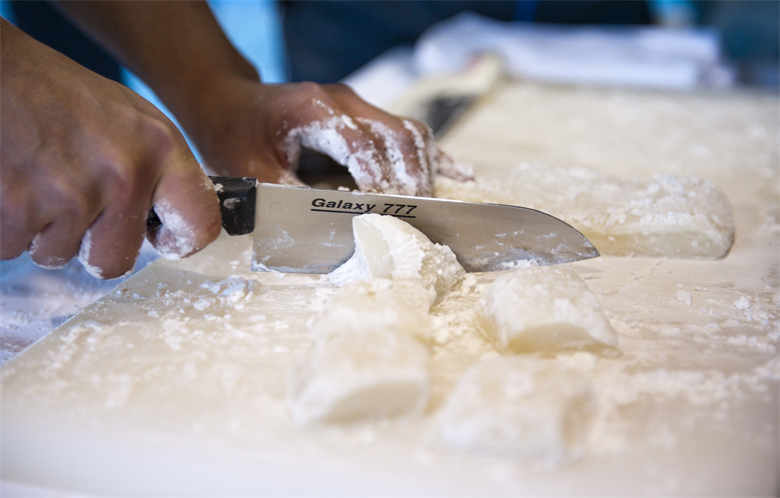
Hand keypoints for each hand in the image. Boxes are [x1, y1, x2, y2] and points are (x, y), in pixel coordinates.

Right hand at [0, 20, 220, 277]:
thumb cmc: (61, 97)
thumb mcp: (132, 120)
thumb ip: (159, 172)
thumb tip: (176, 224)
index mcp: (161, 148)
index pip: (201, 224)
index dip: (179, 241)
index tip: (159, 237)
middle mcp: (125, 174)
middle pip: (116, 262)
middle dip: (88, 245)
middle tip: (70, 202)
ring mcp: (71, 195)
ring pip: (58, 256)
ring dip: (42, 230)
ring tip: (37, 179)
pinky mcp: (18, 208)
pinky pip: (13, 247)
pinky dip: (6, 225)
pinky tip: (11, 183)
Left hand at [181, 79, 473, 196]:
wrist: (229, 104)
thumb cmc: (235, 137)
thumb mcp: (250, 171)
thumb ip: (284, 196)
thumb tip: (324, 228)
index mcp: (313, 109)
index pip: (358, 141)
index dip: (376, 177)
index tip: (384, 209)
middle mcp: (343, 101)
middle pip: (395, 133)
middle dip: (409, 177)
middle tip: (412, 215)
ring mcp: (358, 106)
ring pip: (409, 131)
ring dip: (423, 169)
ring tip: (426, 205)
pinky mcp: (366, 116)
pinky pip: (408, 132)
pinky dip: (433, 156)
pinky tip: (458, 175)